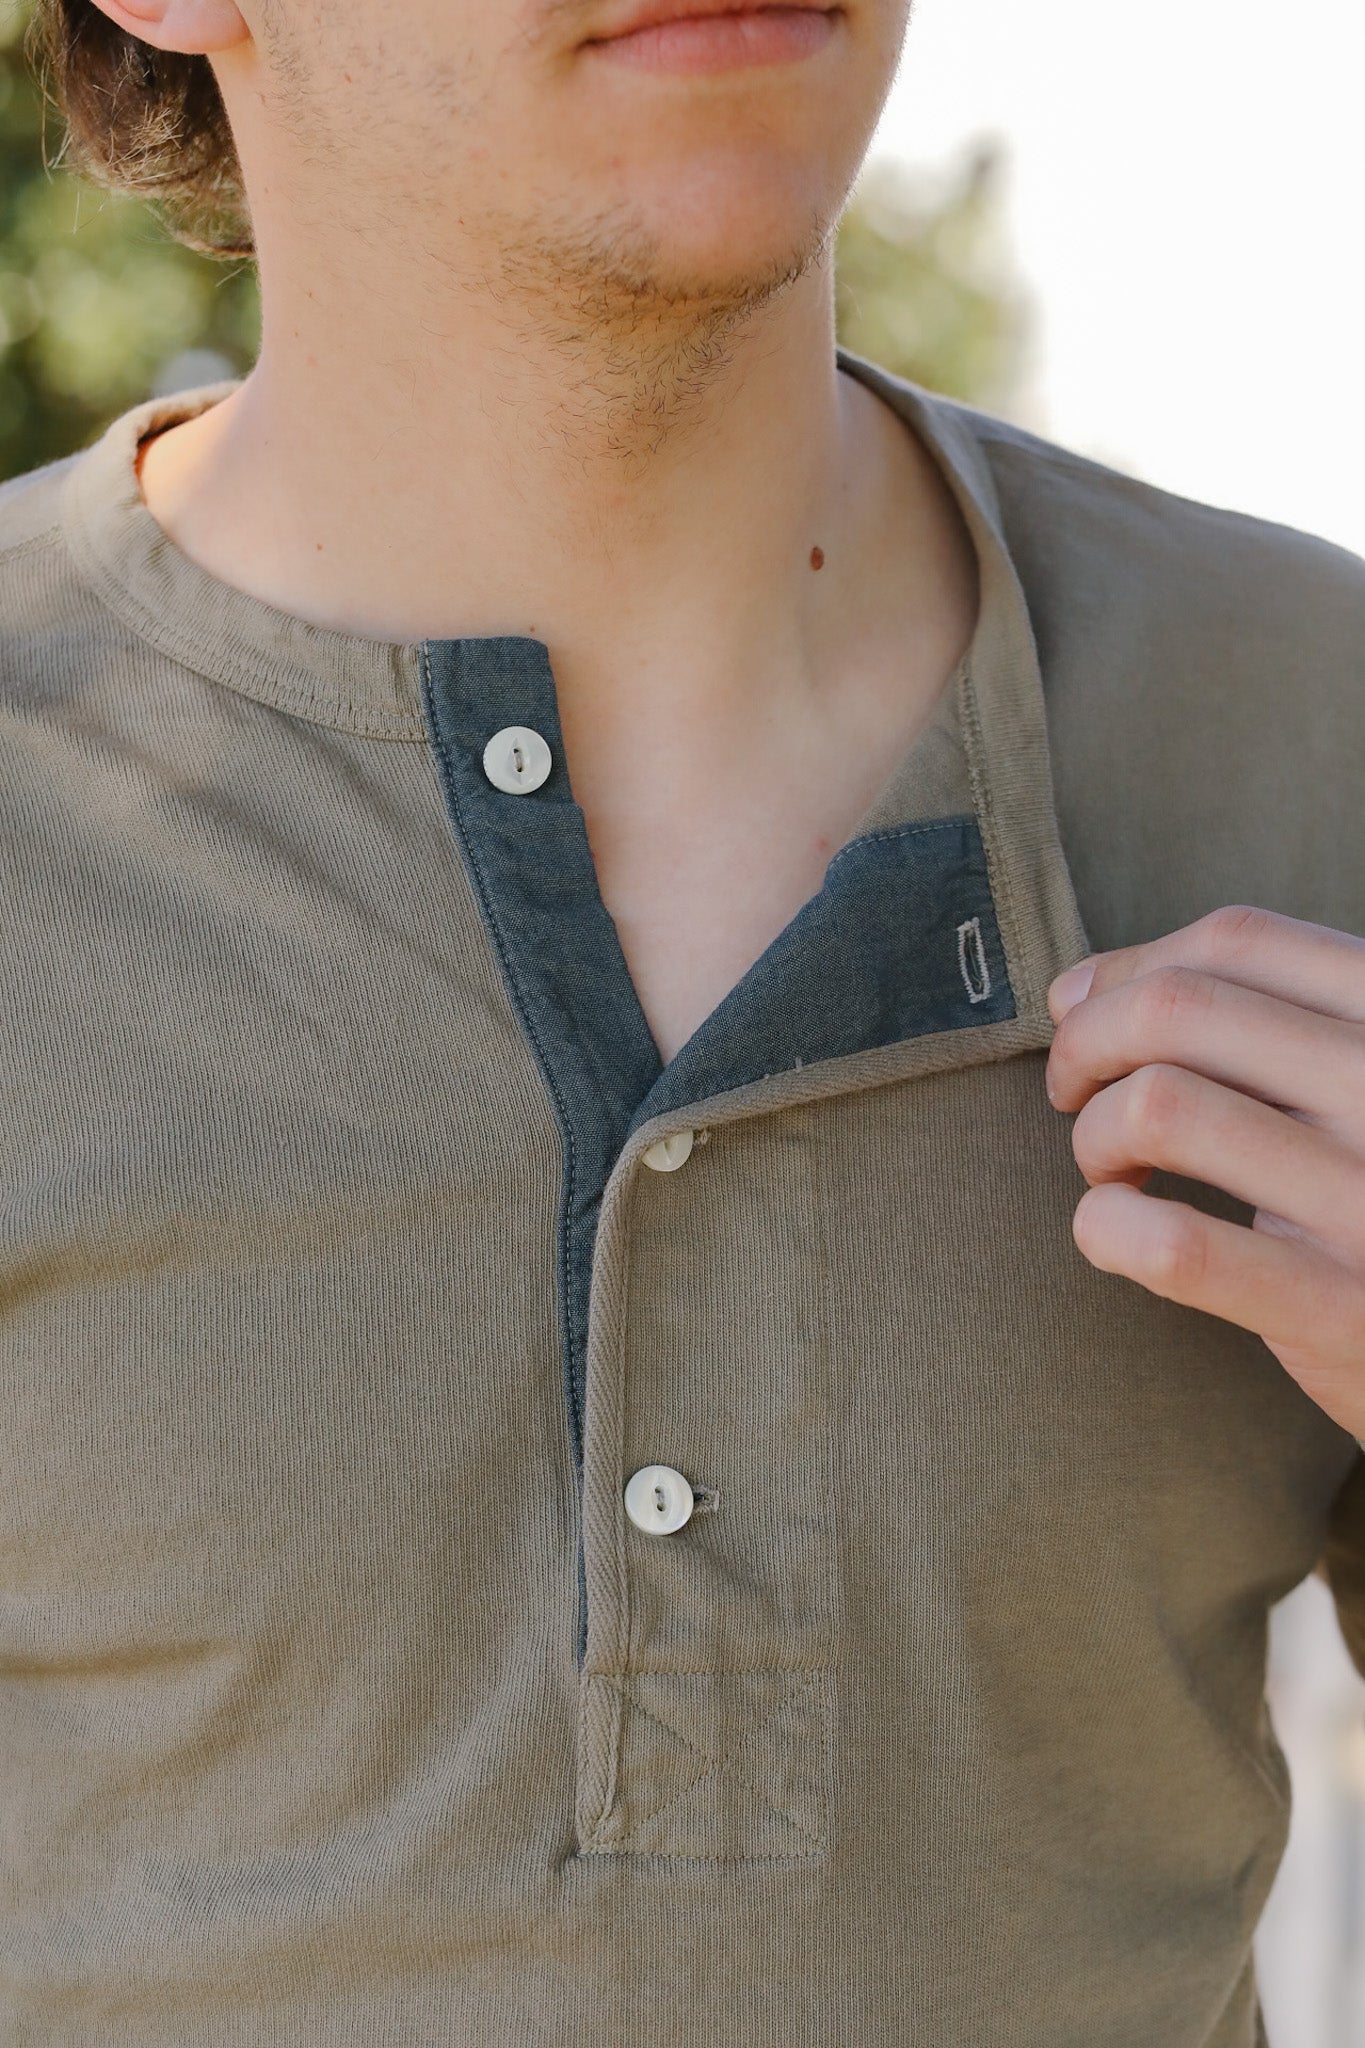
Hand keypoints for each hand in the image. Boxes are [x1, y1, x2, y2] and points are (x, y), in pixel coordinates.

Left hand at [1044, 904, 1364, 1440]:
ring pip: (1158, 1107)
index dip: (1129, 968)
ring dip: (1093, 1134)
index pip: (1239, 939)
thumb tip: (1072, 987)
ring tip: (1110, 1167)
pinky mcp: (1338, 1308)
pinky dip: (1105, 1228)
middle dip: (1085, 1043)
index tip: (1082, 1011)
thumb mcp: (1352, 1080)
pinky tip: (1112, 1231)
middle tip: (1072, 1092)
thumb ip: (1248, 1018)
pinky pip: (1173, 1244)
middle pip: (1177, 1009)